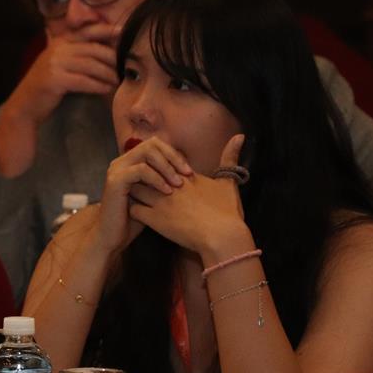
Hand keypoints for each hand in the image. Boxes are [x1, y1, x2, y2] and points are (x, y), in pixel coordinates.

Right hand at [10, 22, 121, 123]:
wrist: (24, 105)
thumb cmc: (46, 86)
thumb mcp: (59, 64)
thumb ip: (76, 54)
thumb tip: (106, 51)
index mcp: (59, 42)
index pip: (86, 32)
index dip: (106, 30)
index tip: (123, 32)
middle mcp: (57, 49)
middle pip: (93, 49)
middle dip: (112, 58)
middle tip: (126, 67)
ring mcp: (55, 63)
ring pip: (91, 66)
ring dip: (108, 74)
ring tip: (119, 81)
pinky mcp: (55, 79)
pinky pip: (84, 81)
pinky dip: (98, 86)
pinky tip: (107, 89)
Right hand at [98, 136, 194, 253]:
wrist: (112, 236)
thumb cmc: (134, 219)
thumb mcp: (153, 196)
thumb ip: (164, 180)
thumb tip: (188, 172)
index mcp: (130, 162)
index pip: (156, 144)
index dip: (174, 154)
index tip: (190, 172)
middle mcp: (122, 161)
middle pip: (152, 143)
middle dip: (173, 157)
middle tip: (187, 174)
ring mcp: (117, 169)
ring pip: (147, 152)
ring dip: (167, 167)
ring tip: (178, 184)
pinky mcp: (115, 180)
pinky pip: (141, 170)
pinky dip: (157, 179)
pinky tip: (167, 191)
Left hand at [127, 134, 249, 255]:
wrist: (223, 236)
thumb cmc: (227, 212)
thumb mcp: (229, 182)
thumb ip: (230, 158)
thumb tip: (240, 136)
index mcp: (184, 176)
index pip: (160, 163)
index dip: (156, 168)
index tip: (154, 173)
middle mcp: (169, 185)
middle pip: (144, 172)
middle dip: (140, 176)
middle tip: (138, 184)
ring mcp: (160, 201)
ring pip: (135, 188)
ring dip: (134, 192)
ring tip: (134, 199)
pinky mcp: (154, 219)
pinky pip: (133, 210)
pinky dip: (132, 211)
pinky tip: (137, 216)